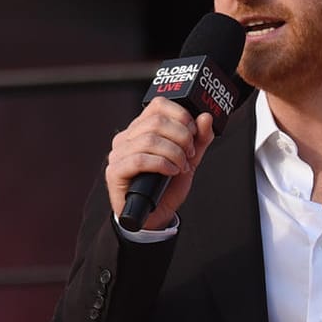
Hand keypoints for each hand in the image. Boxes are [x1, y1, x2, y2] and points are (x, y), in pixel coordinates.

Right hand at [104, 98, 216, 230]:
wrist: (155, 216)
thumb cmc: (167, 186)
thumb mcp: (189, 160)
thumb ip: (199, 139)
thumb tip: (206, 117)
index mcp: (141, 128)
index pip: (158, 105)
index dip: (181, 115)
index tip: (194, 133)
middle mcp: (126, 137)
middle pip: (157, 122)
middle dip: (182, 137)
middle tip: (189, 154)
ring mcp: (118, 153)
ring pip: (149, 140)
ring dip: (174, 153)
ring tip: (182, 166)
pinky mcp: (114, 171)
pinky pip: (139, 160)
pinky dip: (162, 164)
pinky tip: (171, 172)